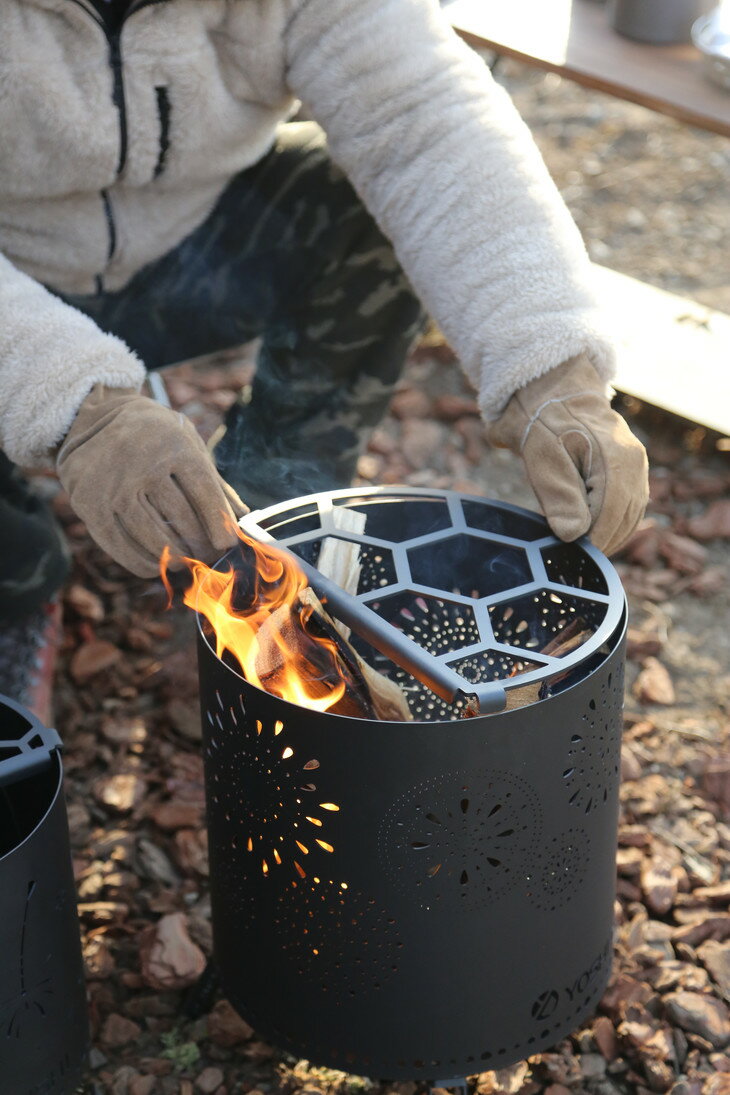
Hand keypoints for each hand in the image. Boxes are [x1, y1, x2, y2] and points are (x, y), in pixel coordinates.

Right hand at [57, 385, 247, 576]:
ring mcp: (113, 486)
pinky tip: (158, 565)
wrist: (95, 420)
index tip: (227, 545)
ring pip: (154, 538)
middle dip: (201, 546)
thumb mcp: (189, 446)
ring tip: (186, 562)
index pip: (205, 495)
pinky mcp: (89, 505)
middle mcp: (143, 464)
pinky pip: (122, 548)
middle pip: (182, 520)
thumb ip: (216, 484)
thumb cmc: (156, 438)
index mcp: (174, 446)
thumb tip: (244, 522)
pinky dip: (145, 563)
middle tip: (209, 558)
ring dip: (176, 558)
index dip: (220, 526)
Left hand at [486, 355, 647, 555]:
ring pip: (629, 517)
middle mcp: (634, 464)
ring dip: (606, 536)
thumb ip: (559, 497)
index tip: (569, 556)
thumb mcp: (543, 460)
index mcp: (615, 460)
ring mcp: (637, 467)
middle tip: (570, 558)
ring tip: (577, 548)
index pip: (609, 516)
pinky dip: (612, 524)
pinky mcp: (633, 471)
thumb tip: (572, 536)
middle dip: (598, 542)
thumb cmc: (544, 427)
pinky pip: (629, 507)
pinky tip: (590, 533)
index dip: (591, 542)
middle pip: (623, 520)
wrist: (554, 395)